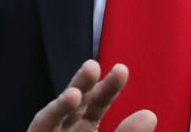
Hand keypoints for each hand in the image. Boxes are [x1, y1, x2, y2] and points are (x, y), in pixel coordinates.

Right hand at [27, 60, 155, 131]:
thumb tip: (150, 114)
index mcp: (84, 129)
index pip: (97, 103)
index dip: (108, 88)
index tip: (121, 69)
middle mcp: (65, 130)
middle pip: (74, 104)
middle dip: (83, 83)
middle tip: (94, 65)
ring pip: (52, 116)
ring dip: (64, 99)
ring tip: (80, 85)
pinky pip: (41, 125)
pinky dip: (54, 112)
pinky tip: (69, 98)